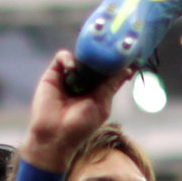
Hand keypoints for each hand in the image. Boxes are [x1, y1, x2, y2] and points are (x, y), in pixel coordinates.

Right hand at [21, 49, 120, 168]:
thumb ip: (111, 85)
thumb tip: (127, 69)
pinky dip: (68, 58)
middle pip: (95, 61)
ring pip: (79, 57)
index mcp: (97, 90)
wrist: (55, 135)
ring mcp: (68, 77)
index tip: (128, 53)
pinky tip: (72, 67)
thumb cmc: (80, 126)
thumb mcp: (101, 104)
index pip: (109, 72)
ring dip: (86, 56)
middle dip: (103, 53)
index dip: (117, 63)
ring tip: (91, 58)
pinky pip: (62, 58)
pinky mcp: (53, 74)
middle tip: (112, 45)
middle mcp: (83, 81)